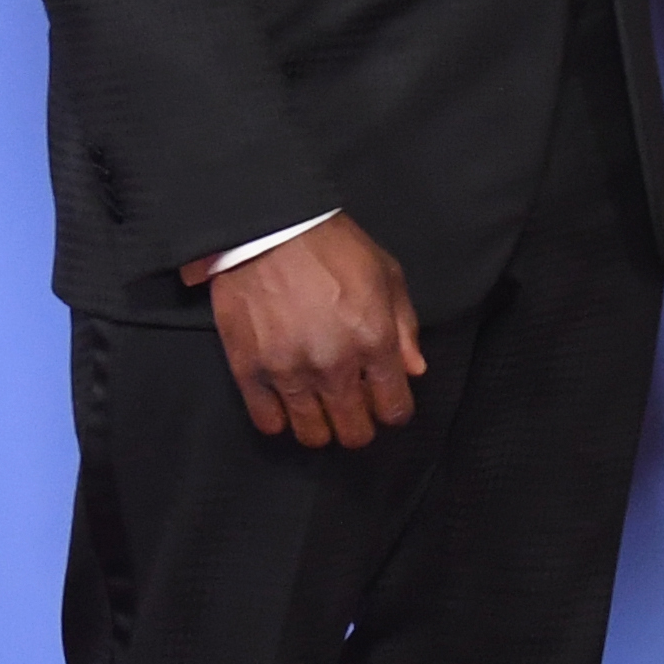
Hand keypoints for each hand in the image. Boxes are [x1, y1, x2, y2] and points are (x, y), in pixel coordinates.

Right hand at [201, 213, 423, 448]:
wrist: (268, 229)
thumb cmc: (333, 248)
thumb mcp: (387, 276)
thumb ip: (405, 328)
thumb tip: (413, 371)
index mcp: (375, 342)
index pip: (394, 409)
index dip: (392, 411)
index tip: (384, 402)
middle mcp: (334, 366)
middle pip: (354, 431)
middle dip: (358, 426)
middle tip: (351, 409)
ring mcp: (289, 372)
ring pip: (312, 434)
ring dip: (320, 428)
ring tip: (318, 409)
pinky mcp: (249, 370)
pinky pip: (267, 421)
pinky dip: (279, 420)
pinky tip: (286, 404)